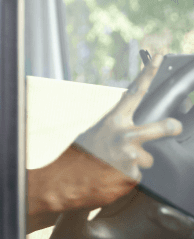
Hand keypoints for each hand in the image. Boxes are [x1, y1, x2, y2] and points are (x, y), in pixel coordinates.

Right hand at [31, 55, 182, 213]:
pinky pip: (139, 174)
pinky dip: (129, 177)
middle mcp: (123, 135)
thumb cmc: (79, 156)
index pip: (135, 91)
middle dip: (170, 127)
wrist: (64, 181)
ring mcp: (130, 155)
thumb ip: (116, 124)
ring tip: (118, 165)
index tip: (161, 56)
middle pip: (160, 127)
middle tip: (173, 127)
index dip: (150, 73)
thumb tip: (130, 113)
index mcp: (113, 121)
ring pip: (149, 158)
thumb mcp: (95, 132)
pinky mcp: (132, 175)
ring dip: (138, 163)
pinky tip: (114, 177)